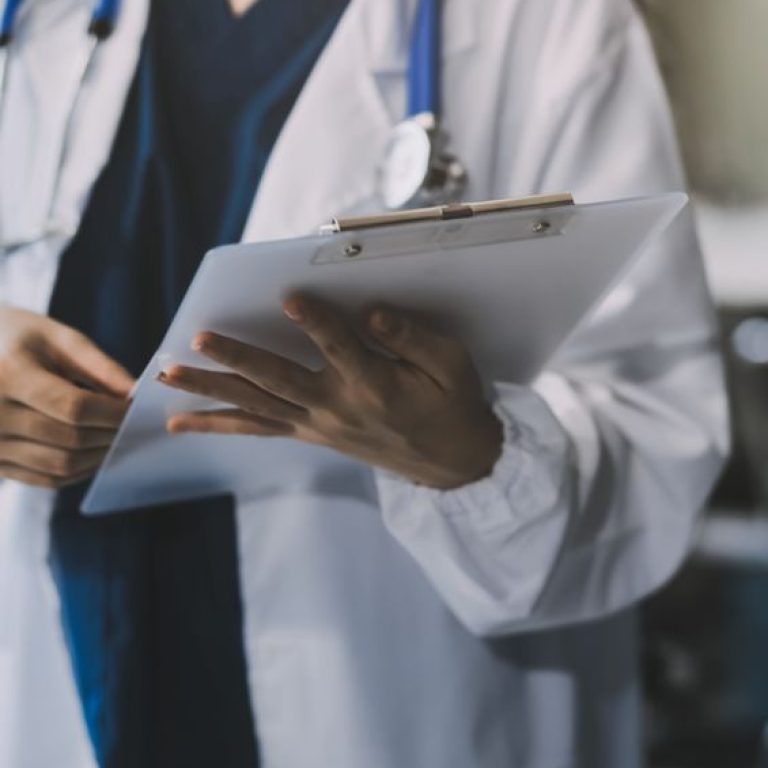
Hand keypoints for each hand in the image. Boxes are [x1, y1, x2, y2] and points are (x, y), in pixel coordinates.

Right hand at [0, 306, 133, 488]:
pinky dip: (79, 470)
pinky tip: (94, 452)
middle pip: (71, 439)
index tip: (136, 410)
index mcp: (8, 374)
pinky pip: (46, 479)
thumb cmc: (16, 339)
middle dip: (111, 435)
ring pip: (61, 465)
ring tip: (118, 439)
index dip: (112, 413)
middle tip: (134, 427)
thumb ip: (100, 366)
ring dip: (99, 456)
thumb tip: (137, 395)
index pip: (74, 407)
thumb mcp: (56, 338)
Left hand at [158, 297, 502, 489]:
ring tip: (167, 378)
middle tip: (196, 339)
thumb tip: (372, 313)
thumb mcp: (450, 365)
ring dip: (211, 391)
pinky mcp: (310, 435)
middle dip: (236, 358)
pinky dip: (219, 424)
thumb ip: (412, 339)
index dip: (317, 322)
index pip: (340, 348)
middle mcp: (338, 409)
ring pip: (256, 406)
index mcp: (376, 386)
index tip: (291, 296)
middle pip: (278, 381)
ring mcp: (319, 426)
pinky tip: (184, 422)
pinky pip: (258, 429)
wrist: (450, 461)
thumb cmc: (452, 403)